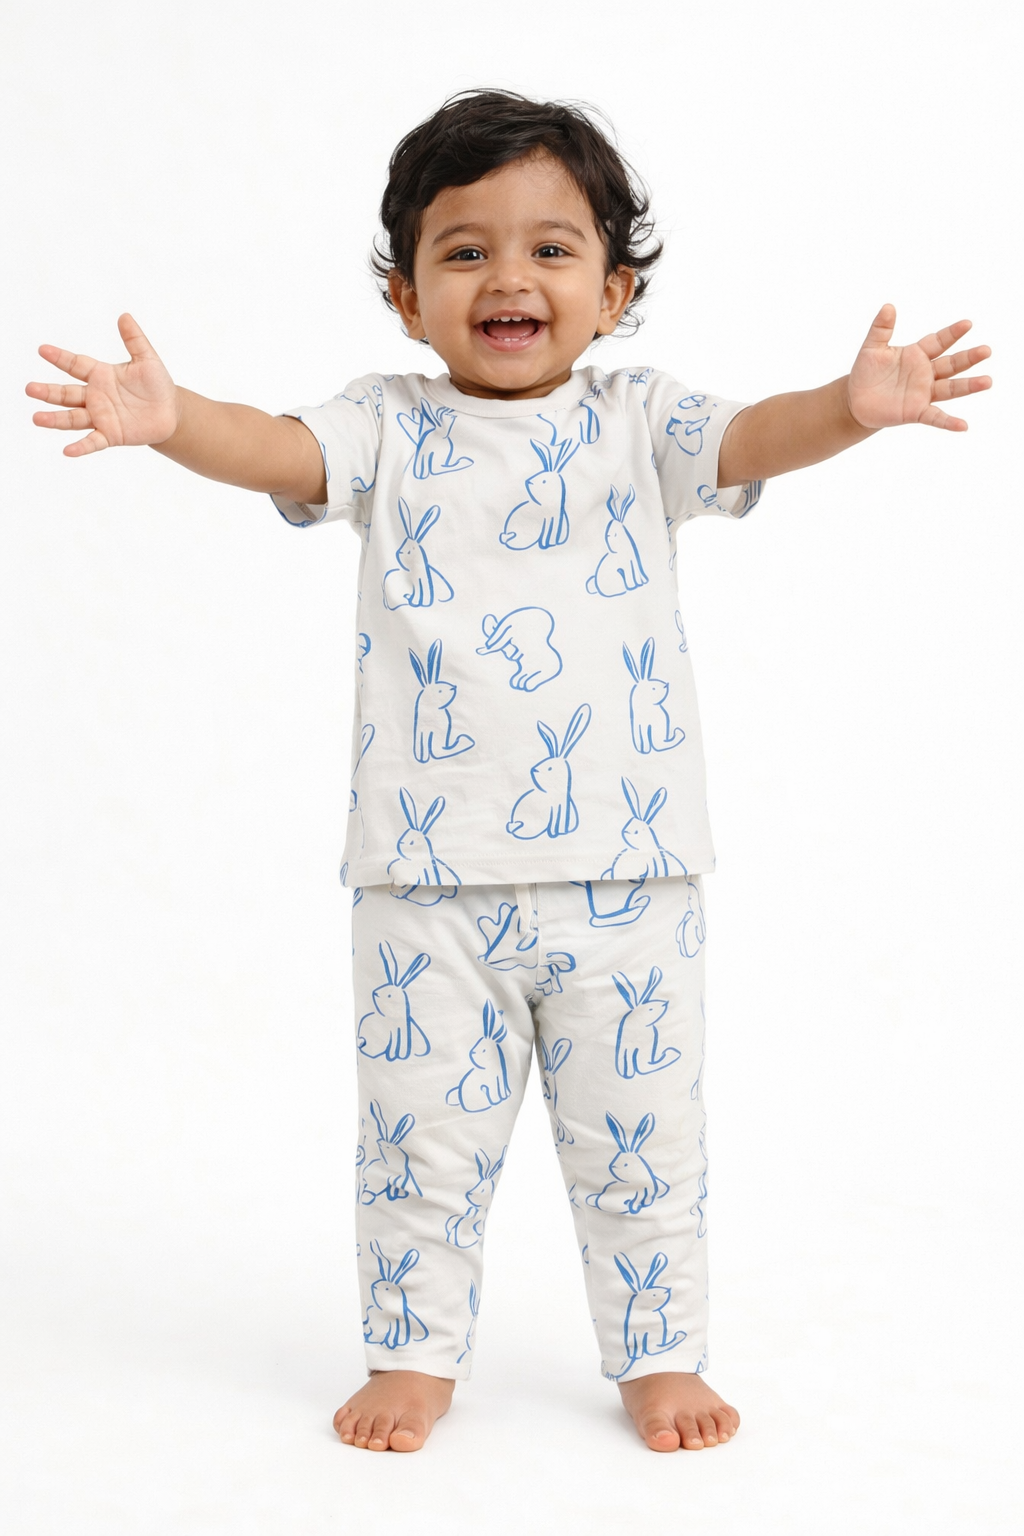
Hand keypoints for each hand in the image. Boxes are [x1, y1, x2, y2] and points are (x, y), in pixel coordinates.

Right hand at [27, 313, 178, 455]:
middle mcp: (96, 396)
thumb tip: (124, 316)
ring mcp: (101, 417)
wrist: (170, 412)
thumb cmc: (157, 385)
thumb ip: (134, 339)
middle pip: (66, 394)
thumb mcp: (147, 359)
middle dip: (48, 392)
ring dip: (55, 419)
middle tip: (29, 389)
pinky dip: (81, 446)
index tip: (43, 350)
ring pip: (73, 418)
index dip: (60, 358)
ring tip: (37, 418)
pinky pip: (93, 442)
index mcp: (101, 375)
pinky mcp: (111, 435)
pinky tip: (67, 451)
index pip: (76, 365)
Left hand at [846, 304, 991, 431]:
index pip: (939, 341)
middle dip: (969, 358)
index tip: (967, 324)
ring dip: (968, 386)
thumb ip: (881, 329)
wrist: (856, 400)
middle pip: (952, 364)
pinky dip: (948, 422)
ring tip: (987, 381)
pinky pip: (935, 417)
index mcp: (917, 354)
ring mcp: (923, 393)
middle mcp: (926, 373)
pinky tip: (963, 426)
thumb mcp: (872, 348)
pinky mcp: (916, 412)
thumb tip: (888, 306)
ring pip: (950, 388)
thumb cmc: (866, 372)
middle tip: (986, 351)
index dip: (952, 333)